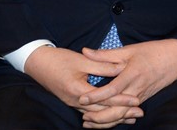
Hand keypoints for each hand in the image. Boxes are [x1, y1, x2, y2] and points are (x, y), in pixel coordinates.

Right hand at [23, 45, 141, 126]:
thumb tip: (121, 67)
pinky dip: (103, 114)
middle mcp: (76, 102)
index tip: (137, 99)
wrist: (37, 64)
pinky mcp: (73, 102)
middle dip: (122, 113)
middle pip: (102, 111)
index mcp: (79, 91)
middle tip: (139, 112)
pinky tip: (113, 114)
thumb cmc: (59, 59)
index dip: (122, 99)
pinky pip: (91, 112)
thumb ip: (102, 65)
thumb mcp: (82, 60)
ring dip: (114, 116)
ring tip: (130, 116)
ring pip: (97, 115)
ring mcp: (73, 104)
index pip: (105, 98)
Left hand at [77, 39, 176, 127]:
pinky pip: (127, 113)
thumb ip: (106, 54)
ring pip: (122, 115)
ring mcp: (140, 96)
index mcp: (133, 74)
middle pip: (117, 109)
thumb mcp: (129, 49)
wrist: (176, 59)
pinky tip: (104, 121)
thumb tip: (85, 51)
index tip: (82, 99)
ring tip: (89, 122)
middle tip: (83, 118)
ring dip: (106, 121)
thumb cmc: (152, 51)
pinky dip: (115, 119)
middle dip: (99, 116)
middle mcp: (137, 88)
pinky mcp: (143, 100)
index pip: (113, 89)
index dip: (97, 96)